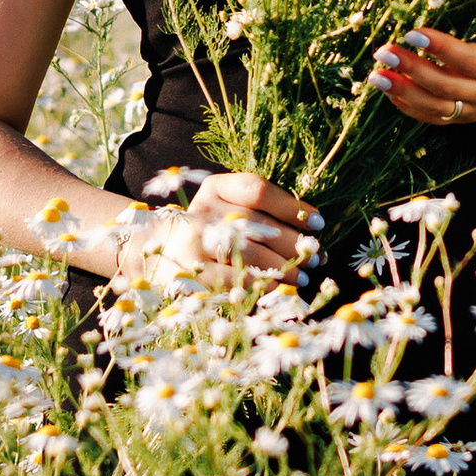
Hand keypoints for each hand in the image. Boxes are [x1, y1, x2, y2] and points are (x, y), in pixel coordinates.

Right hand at [144, 171, 318, 283]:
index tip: (318, 223)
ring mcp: (193, 242)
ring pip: (249, 253)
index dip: (292, 207)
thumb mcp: (229, 209)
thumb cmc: (209, 230)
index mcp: (214, 187)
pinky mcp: (190, 273)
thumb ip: (263, 212)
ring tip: (303, 276)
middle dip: (294, 242)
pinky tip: (277, 288)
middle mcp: (201, 211)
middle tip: (316, 255)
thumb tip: (311, 229)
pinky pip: (233, 279)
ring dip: (283, 266)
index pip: (257, 190)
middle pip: (258, 224)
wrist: (156, 252)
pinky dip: (260, 284)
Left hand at [370, 6, 475, 130]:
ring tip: (375, 75)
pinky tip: (388, 92)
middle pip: (445, 86)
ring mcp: (475, 109)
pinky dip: (409, 108)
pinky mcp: (466, 116)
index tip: (413, 32)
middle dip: (411, 69)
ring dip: (402, 92)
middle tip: (382, 51)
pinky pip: (434, 118)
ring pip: (435, 107)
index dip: (441, 48)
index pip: (469, 61)